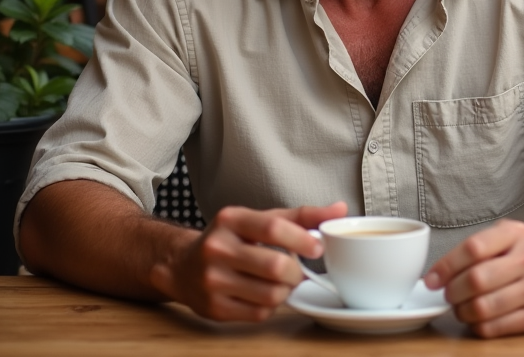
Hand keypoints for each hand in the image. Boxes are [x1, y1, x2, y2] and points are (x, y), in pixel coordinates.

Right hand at [150, 201, 346, 321]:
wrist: (182, 266)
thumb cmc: (233, 240)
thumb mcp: (261, 220)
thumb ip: (301, 216)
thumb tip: (341, 210)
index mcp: (231, 220)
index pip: (273, 228)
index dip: (301, 240)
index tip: (317, 248)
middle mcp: (217, 248)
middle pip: (275, 266)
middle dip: (296, 272)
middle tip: (297, 270)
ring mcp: (212, 280)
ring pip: (271, 294)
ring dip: (285, 291)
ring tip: (279, 282)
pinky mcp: (213, 308)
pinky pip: (259, 313)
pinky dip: (270, 306)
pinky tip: (262, 294)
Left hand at [424, 219, 523, 337]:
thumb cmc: (519, 256)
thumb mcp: (501, 238)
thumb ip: (470, 250)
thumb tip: (434, 279)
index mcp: (517, 234)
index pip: (473, 249)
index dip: (446, 266)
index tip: (431, 280)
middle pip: (476, 280)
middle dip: (452, 292)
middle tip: (449, 294)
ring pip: (482, 308)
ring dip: (462, 311)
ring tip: (463, 306)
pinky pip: (493, 328)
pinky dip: (477, 326)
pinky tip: (479, 317)